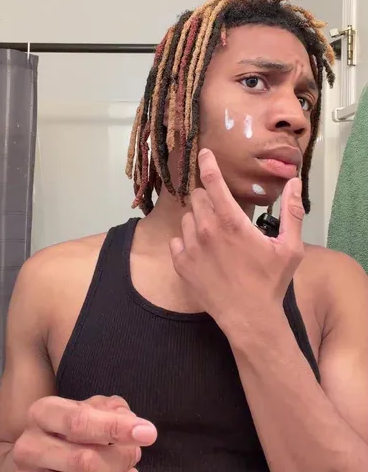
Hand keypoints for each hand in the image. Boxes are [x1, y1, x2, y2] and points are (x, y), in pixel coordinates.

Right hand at [12, 394, 156, 471]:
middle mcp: (28, 448)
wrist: (26, 457)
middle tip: (135, 456)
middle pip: (83, 461)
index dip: (116, 428)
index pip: (79, 421)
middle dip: (121, 460)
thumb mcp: (86, 408)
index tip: (147, 434)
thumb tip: (134, 424)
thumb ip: (112, 410)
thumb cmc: (66, 431)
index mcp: (42, 414)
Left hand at [169, 149, 304, 335]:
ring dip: (198, 220)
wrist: (249, 318)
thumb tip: (294, 182)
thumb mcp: (290, 248)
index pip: (213, 182)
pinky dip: (187, 242)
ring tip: (215, 237)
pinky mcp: (181, 264)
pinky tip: (202, 253)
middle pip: (197, 197)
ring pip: (187, 218)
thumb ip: (292, 212)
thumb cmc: (270, 283)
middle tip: (223, 214)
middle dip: (208, 199)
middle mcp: (207, 230)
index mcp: (232, 222)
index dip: (208, 163)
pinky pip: (177, 241)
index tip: (204, 153)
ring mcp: (191, 248)